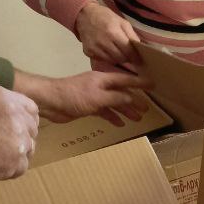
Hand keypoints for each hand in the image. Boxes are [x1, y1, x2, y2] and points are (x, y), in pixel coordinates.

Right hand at [0, 85, 38, 181]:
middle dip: (21, 136)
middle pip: (31, 130)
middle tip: (2, 143)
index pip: (30, 109)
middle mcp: (16, 118)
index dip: (24, 119)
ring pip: (28, 148)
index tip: (17, 125)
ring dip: (16, 152)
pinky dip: (9, 168)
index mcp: (2, 99)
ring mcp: (19, 142)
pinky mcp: (15, 163)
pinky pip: (20, 167)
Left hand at [28, 70, 151, 126]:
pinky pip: (104, 112)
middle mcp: (101, 86)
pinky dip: (112, 117)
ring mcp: (94, 97)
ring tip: (137, 119)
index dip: (139, 82)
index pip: (126, 79)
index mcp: (104, 79)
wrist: (50, 102)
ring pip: (114, 103)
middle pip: (121, 92)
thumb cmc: (75, 95)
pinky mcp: (88, 107)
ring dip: (125, 110)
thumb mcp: (99, 97)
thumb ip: (116, 97)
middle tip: (146, 109)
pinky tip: (120, 124)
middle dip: (134, 100)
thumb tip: (132, 98)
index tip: (153, 85)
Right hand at [75, 2, 138, 65]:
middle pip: (120, 58)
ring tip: (118, 52)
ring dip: (117, 58)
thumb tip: (140, 49)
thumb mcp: (122, 22)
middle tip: (129, 55)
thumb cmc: (106, 17)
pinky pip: (102, 59)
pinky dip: (107, 57)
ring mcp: (94, 49)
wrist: (84, 15)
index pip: (128, 51)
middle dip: (127, 58)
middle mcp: (103, 43)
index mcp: (113, 33)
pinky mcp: (88, 52)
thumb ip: (132, 36)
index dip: (135, 56)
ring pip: (112, 61)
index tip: (139, 59)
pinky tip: (108, 50)